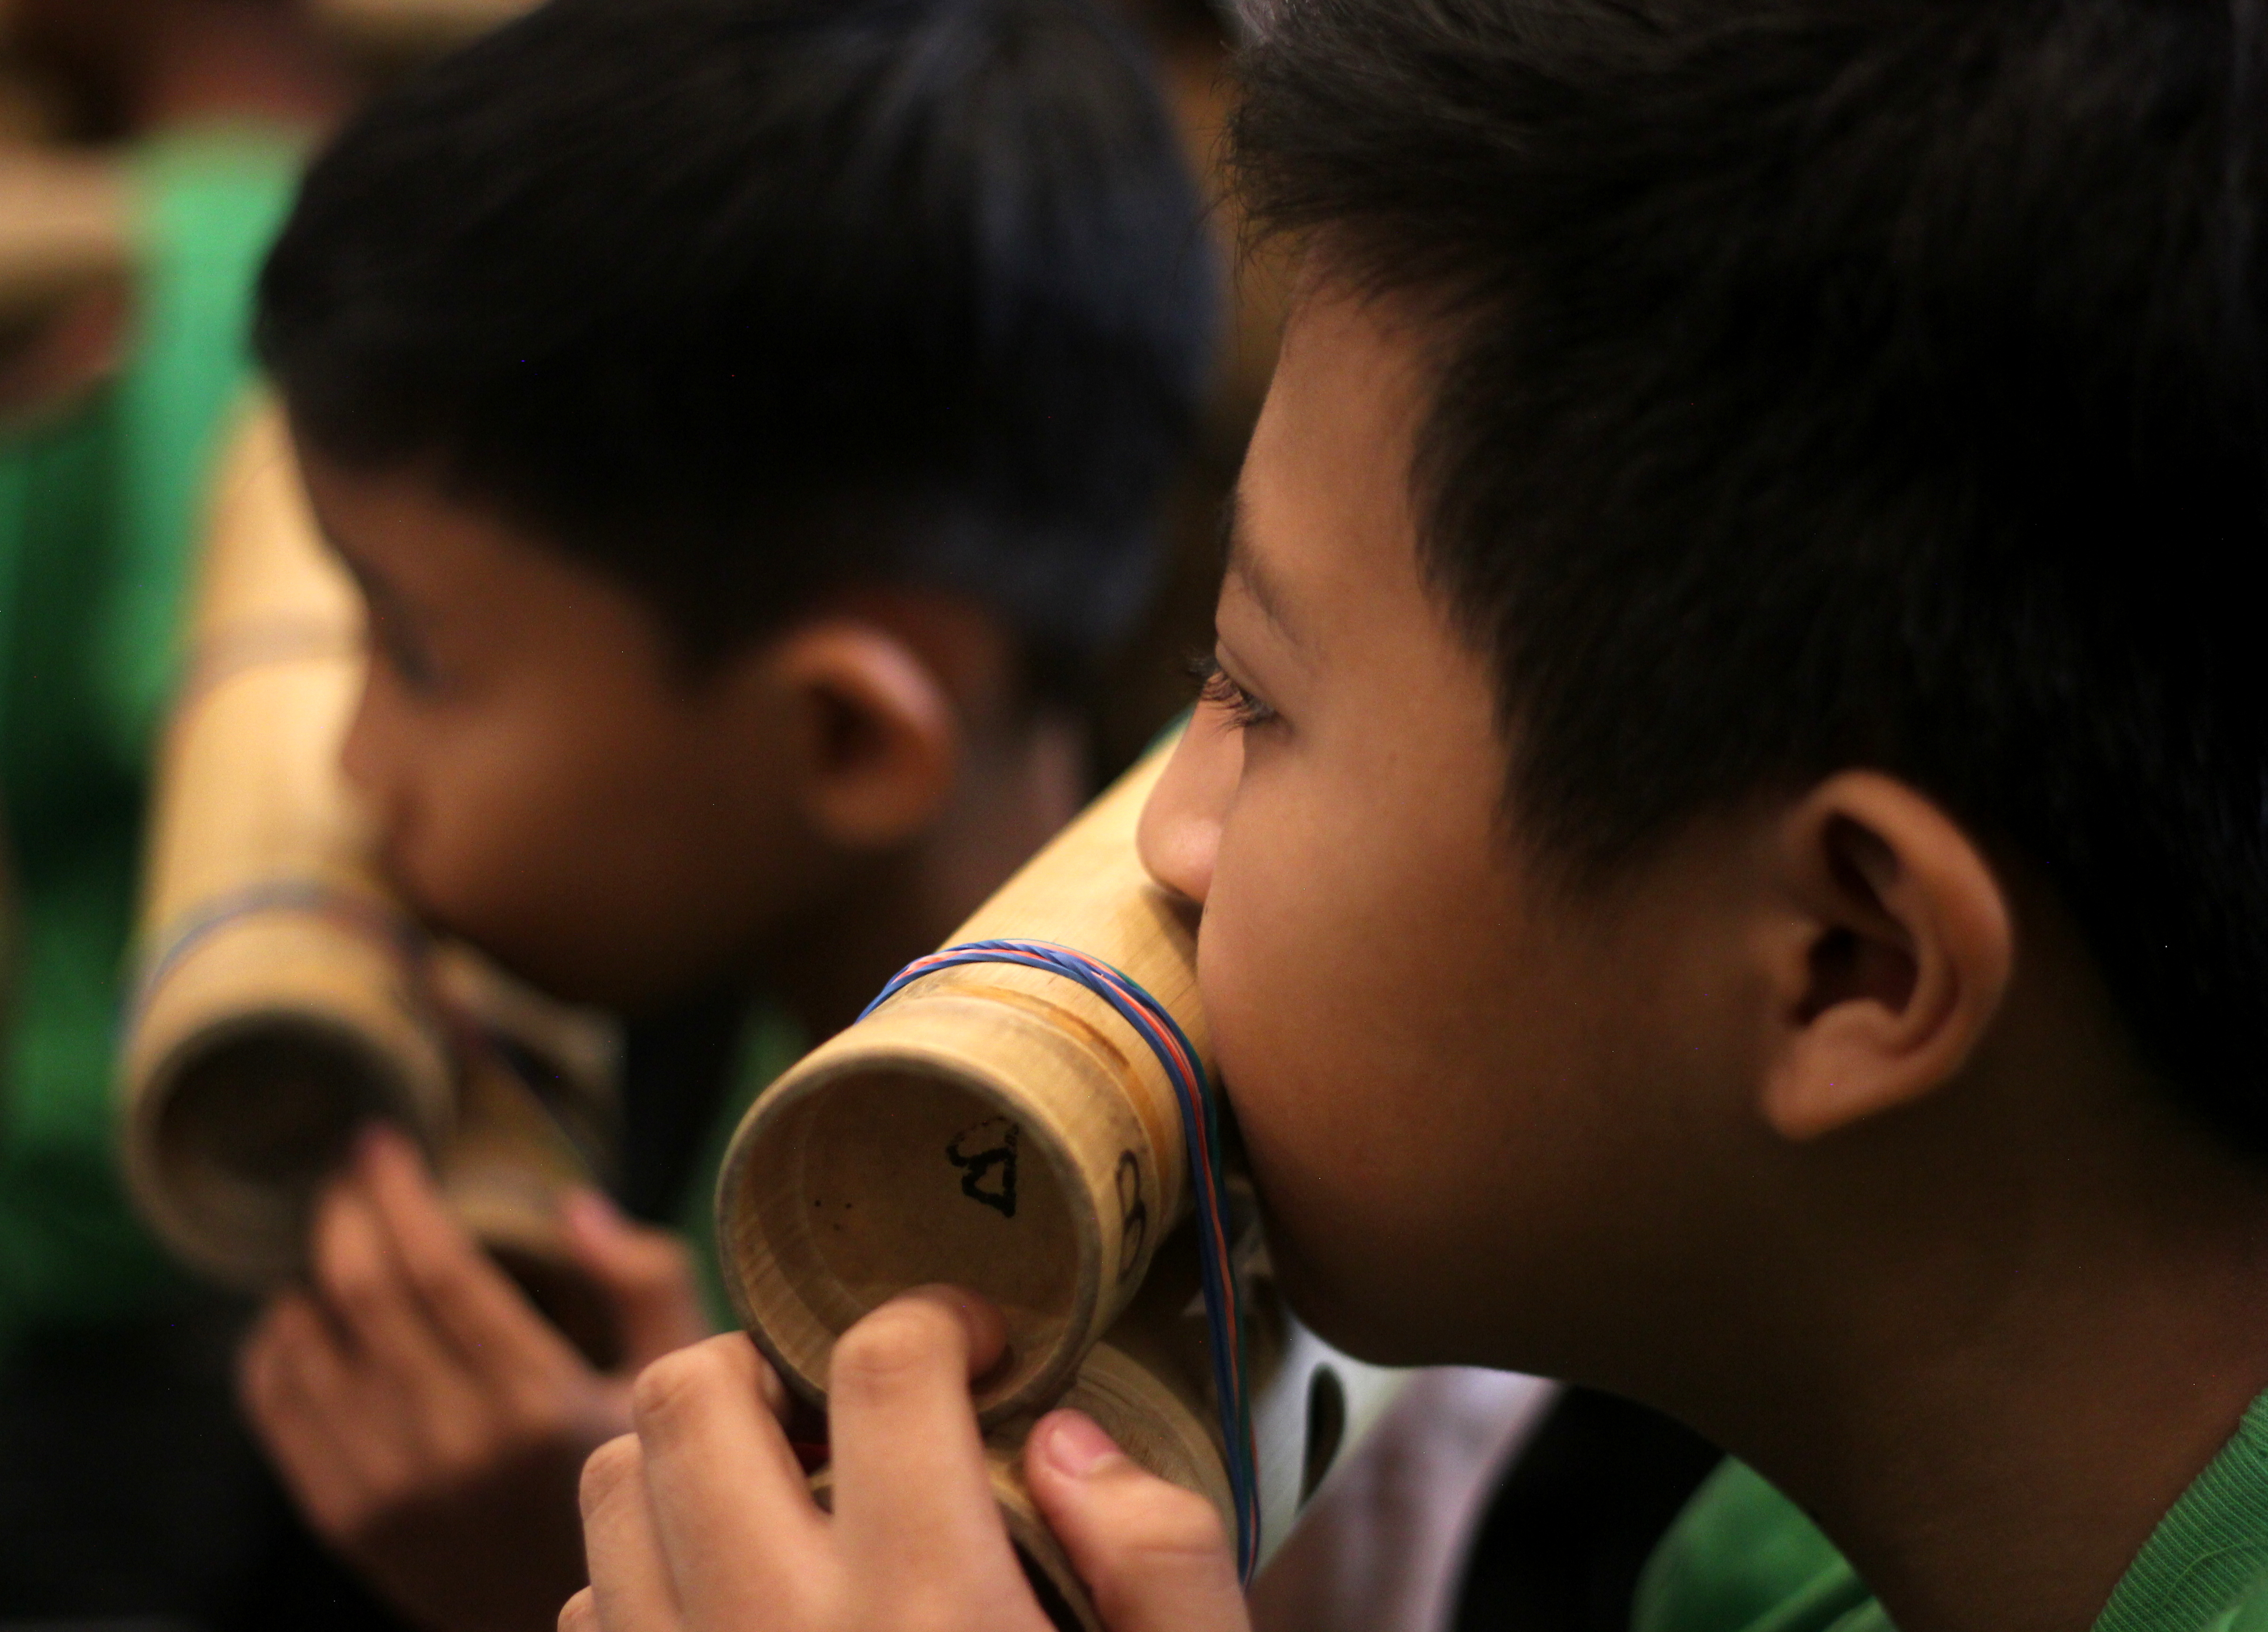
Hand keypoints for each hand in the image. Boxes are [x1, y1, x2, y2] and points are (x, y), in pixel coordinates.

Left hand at [240, 1125, 710, 1631]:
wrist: (582, 1621)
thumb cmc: (634, 1480)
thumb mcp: (673, 1379)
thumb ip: (645, 1281)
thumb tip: (571, 1206)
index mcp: (537, 1401)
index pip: (438, 1269)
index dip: (399, 1194)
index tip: (381, 1142)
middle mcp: (454, 1446)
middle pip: (362, 1294)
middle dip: (344, 1216)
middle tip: (349, 1177)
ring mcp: (390, 1489)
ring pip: (306, 1347)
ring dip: (306, 1277)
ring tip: (331, 1245)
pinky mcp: (347, 1521)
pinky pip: (277, 1409)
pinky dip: (272, 1348)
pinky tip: (298, 1318)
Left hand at [565, 1290, 1250, 1631]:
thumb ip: (1166, 1558)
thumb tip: (1068, 1437)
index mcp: (934, 1617)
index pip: (884, 1368)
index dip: (937, 1318)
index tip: (977, 1348)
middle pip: (688, 1397)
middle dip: (768, 1358)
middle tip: (848, 1401)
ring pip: (609, 1491)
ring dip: (688, 1457)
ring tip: (786, 1490)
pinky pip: (588, 1618)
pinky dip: (646, 1577)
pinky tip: (741, 1608)